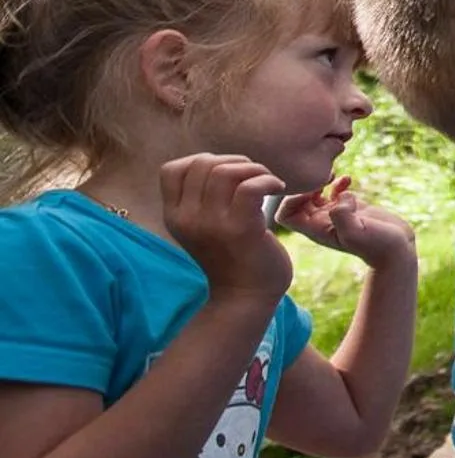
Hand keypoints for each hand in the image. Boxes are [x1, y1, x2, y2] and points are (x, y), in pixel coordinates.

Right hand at [160, 154, 293, 304]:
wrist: (244, 297)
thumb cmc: (232, 256)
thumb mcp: (204, 226)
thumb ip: (203, 198)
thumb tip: (221, 162)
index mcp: (175, 216)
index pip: (172, 169)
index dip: (202, 161)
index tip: (227, 174)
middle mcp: (187, 218)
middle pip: (203, 164)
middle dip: (235, 162)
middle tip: (254, 178)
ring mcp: (212, 224)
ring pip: (226, 171)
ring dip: (255, 169)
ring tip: (267, 183)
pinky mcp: (240, 230)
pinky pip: (250, 187)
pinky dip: (268, 180)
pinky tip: (278, 189)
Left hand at [276, 177, 415, 271]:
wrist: (398, 249)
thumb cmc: (378, 244)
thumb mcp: (357, 232)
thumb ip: (342, 215)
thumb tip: (338, 198)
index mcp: (316, 230)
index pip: (284, 215)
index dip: (291, 200)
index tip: (313, 192)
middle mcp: (321, 222)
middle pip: (295, 202)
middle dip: (305, 187)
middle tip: (323, 180)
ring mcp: (335, 215)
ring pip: (313, 194)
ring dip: (321, 182)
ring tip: (333, 177)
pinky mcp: (350, 208)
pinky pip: (334, 191)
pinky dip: (338, 182)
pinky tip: (349, 180)